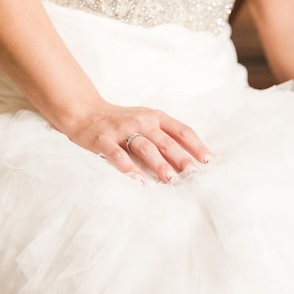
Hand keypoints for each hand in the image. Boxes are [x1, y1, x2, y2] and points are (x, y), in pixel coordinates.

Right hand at [65, 102, 211, 182]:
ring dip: (158, 164)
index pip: (181, 130)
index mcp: (156, 117)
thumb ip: (165, 136)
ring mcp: (122, 130)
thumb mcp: (146, 122)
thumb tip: (190, 158)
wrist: (86, 113)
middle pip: (165, 141)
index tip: (207, 161)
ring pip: (145, 147)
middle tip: (193, 174)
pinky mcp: (104, 140)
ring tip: (170, 179)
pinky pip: (118, 155)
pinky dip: (128, 168)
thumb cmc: (122, 122)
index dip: (196, 145)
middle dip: (181, 158)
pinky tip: (138, 180)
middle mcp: (142, 121)